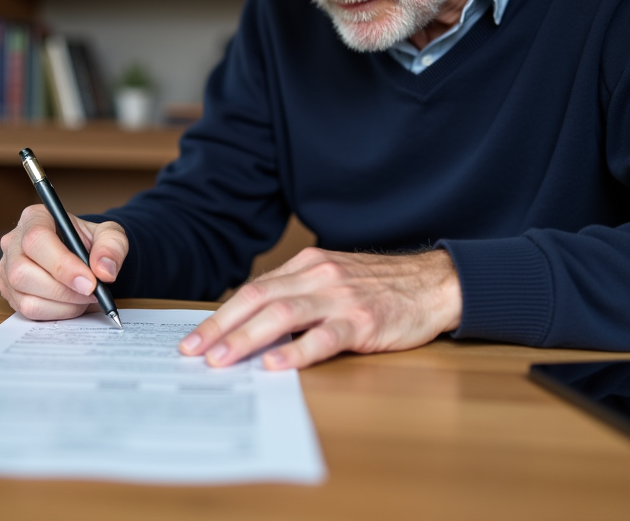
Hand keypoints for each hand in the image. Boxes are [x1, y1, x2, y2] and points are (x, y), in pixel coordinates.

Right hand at [0, 205, 128, 319]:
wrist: (83, 256)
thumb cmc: (90, 242)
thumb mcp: (109, 234)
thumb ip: (112, 246)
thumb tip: (104, 271)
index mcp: (35, 218)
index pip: (37, 239)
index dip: (62, 265)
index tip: (90, 282)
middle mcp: (13, 242)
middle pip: (23, 272)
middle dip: (63, 290)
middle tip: (92, 293)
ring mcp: (6, 269)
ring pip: (26, 297)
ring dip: (63, 304)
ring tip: (85, 297)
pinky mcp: (10, 292)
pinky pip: (29, 311)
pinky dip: (57, 313)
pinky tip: (72, 302)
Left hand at [178, 247, 461, 369]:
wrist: (436, 283)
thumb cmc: (383, 287)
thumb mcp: (334, 279)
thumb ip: (299, 296)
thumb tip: (255, 326)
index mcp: (308, 266)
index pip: (254, 290)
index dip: (221, 314)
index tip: (194, 338)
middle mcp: (319, 277)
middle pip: (259, 299)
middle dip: (221, 326)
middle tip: (194, 352)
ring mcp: (341, 298)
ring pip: (283, 314)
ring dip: (247, 338)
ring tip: (223, 360)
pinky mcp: (364, 321)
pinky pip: (325, 336)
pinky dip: (297, 351)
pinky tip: (277, 364)